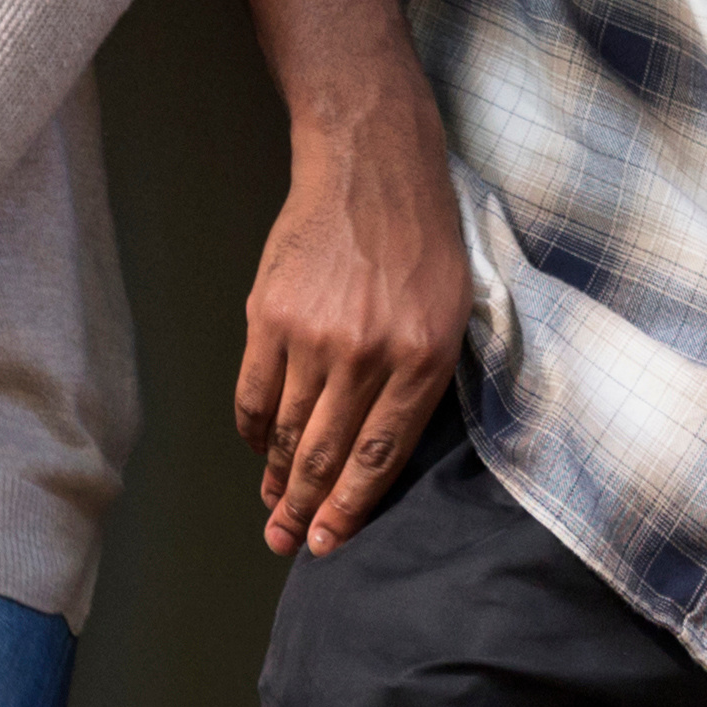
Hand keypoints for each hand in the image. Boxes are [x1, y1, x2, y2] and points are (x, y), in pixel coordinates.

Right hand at [233, 111, 473, 556]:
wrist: (371, 162)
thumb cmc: (422, 237)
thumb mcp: (452, 311)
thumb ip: (421, 380)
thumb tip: (380, 448)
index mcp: (423, 357)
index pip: (379, 456)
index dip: (350, 509)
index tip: (329, 542)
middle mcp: (368, 353)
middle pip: (327, 454)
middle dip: (305, 509)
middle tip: (288, 543)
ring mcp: (313, 335)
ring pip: (288, 431)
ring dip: (277, 478)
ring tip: (271, 508)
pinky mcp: (270, 314)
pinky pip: (254, 392)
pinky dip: (254, 429)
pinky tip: (260, 447)